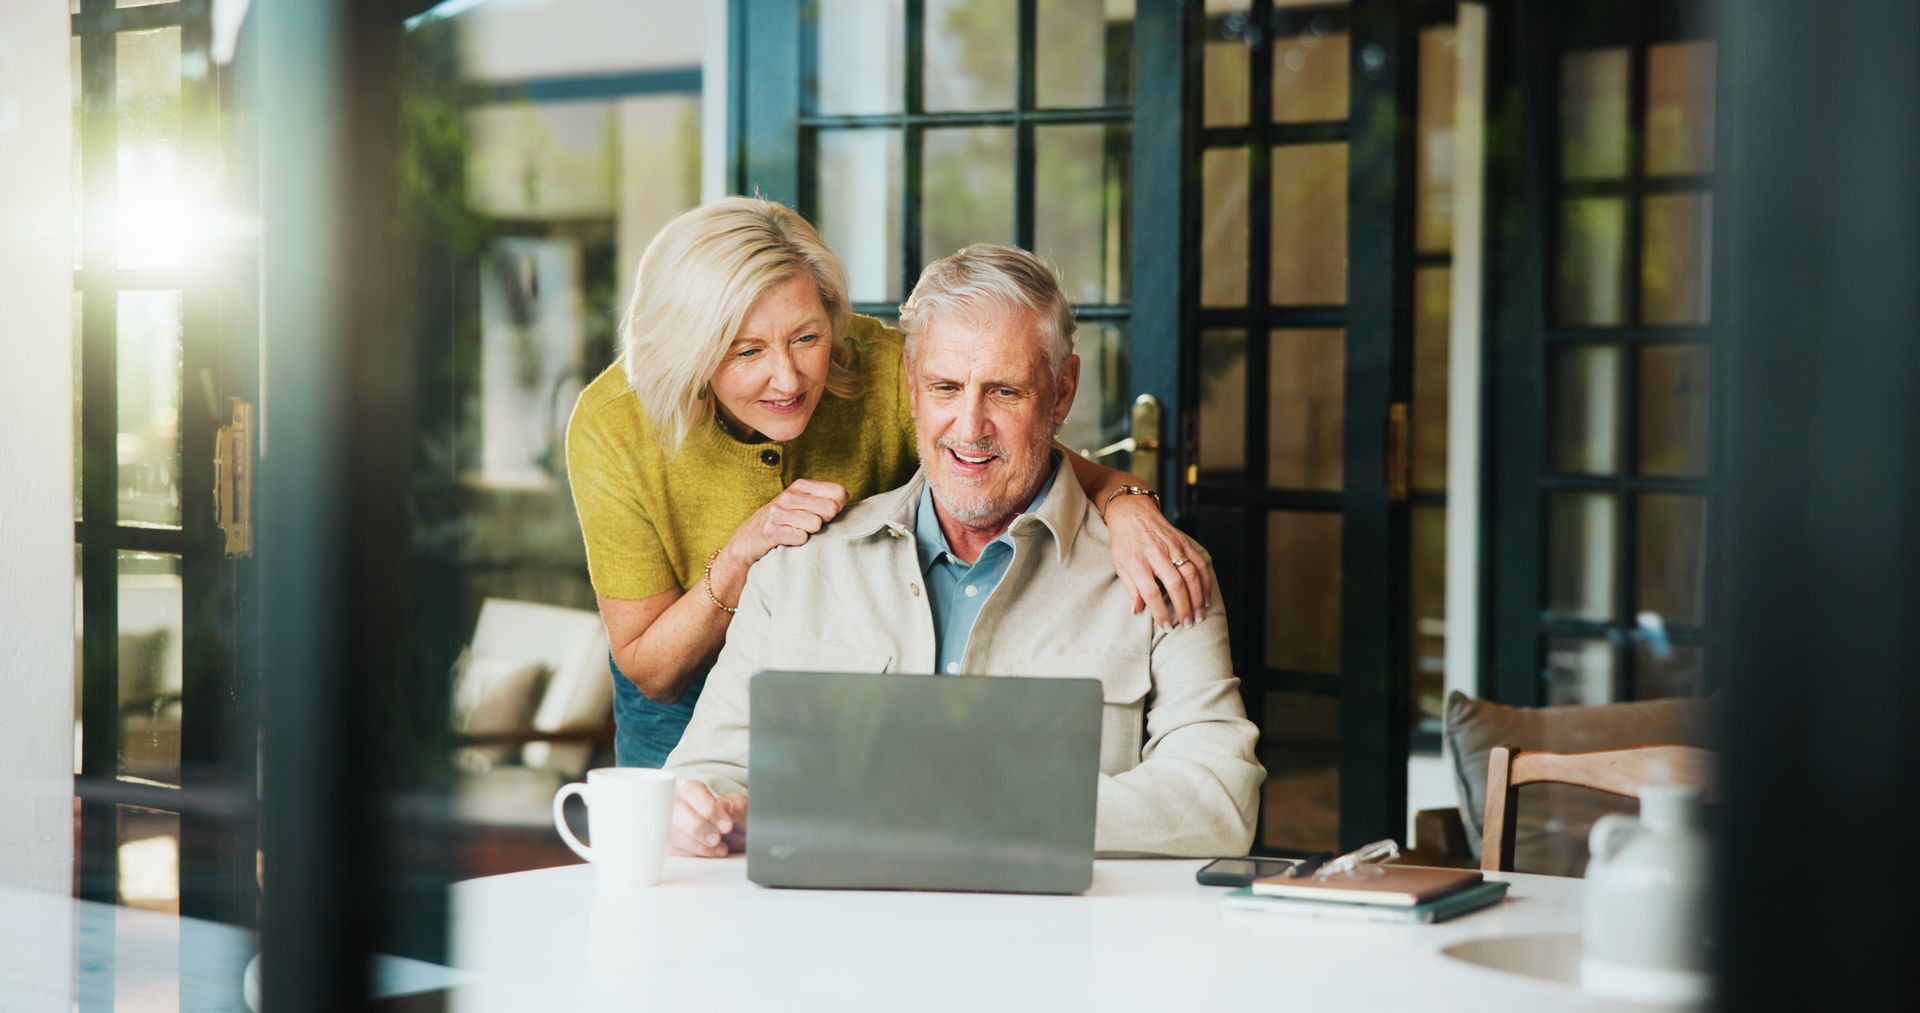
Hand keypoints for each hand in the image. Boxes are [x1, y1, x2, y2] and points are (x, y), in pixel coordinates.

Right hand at [670, 779, 747, 857]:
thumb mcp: (742, 807)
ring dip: (697, 845)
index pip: (691, 791)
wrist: (735, 835)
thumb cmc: (734, 816)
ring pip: (672, 833)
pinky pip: (673, 850)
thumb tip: (724, 806)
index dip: (708, 809)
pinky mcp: (668, 843)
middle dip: (698, 828)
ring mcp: (668, 823)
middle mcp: (674, 802)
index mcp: (690, 788)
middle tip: (717, 838)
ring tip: (718, 847)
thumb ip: (735, 805)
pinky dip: (693, 854)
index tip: (726, 825)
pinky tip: (708, 852)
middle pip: (675, 811)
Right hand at [726, 479, 849, 566]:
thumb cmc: (783, 522)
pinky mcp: (771, 530)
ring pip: (816, 524)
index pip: (838, 492)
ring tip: (797, 532)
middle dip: (825, 522)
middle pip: (830, 509)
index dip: (839, 507)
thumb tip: (848, 495)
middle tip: (810, 526)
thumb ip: (825, 498)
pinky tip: (788, 540)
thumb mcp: (802, 504)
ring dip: (810, 533)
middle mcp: (789, 496)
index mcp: (801, 486)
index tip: (828, 515)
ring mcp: (779, 512)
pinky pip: (800, 537)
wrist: (748, 540)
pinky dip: (798, 542)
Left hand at [1104, 495, 1214, 629]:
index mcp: (1137, 561)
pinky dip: (1205, 581)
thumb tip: (1138, 611)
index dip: (1160, 611)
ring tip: (1199, 615)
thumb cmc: (1123, 540)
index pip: (1151, 591)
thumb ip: (1131, 588)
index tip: (1166, 626)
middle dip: (1184, 607)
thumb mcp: (1120, 564)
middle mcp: (1156, 553)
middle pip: (1175, 584)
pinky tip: (1205, 596)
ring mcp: (1173, 546)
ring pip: (1191, 574)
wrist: (1132, 510)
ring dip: (1198, 597)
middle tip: (1188, 624)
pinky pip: (1200, 563)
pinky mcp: (1184, 542)